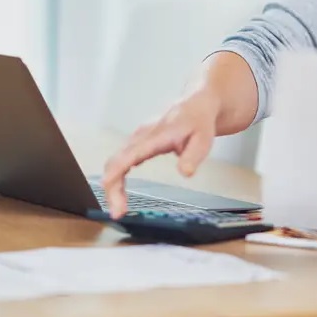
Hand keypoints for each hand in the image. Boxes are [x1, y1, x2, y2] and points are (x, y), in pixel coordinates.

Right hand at [100, 91, 219, 218]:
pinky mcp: (138, 143)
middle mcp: (141, 136)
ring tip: (119, 208)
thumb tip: (185, 172)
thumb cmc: (199, 121)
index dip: (116, 177)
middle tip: (117, 212)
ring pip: (116, 162)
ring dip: (113, 186)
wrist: (197, 104)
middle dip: (112, 188)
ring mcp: (137, 139)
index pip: (128, 157)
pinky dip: (117, 178)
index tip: (112, 195)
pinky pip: (121, 160)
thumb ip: (194, 155)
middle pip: (116, 162)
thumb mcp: (204, 139)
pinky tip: (120, 194)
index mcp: (155, 136)